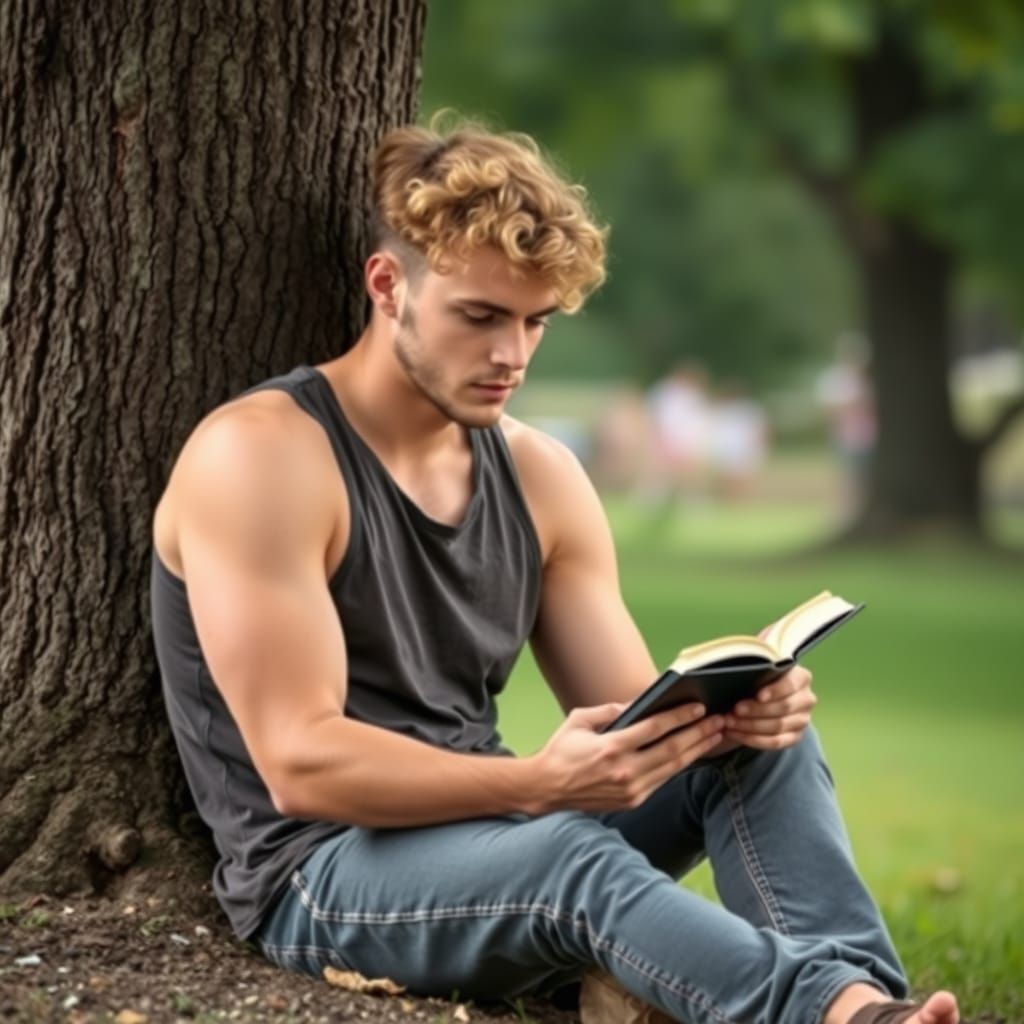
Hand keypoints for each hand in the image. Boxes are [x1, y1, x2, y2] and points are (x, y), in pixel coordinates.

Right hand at [529, 701, 724, 813]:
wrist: (547, 789)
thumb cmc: (561, 750)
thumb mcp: (579, 720)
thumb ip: (609, 710)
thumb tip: (637, 703)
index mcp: (610, 748)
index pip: (654, 729)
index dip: (679, 716)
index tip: (698, 706)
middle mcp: (624, 771)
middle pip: (672, 749)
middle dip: (698, 732)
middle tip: (719, 720)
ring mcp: (631, 789)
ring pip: (673, 767)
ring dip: (697, 750)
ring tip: (715, 735)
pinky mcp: (633, 801)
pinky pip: (663, 779)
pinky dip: (680, 764)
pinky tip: (693, 753)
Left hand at [721, 665, 816, 750]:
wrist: (767, 698)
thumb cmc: (761, 681)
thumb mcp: (760, 673)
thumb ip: (756, 675)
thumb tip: (736, 679)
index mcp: (802, 678)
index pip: (791, 684)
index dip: (775, 691)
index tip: (758, 696)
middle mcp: (806, 699)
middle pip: (783, 707)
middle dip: (756, 710)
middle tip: (734, 710)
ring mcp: (802, 720)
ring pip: (778, 726)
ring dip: (750, 726)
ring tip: (730, 722)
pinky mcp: (795, 737)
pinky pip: (775, 742)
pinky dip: (753, 739)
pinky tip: (736, 734)